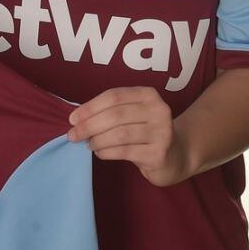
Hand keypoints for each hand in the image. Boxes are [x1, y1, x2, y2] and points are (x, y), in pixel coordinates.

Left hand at [66, 86, 190, 186]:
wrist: (176, 155)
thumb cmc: (145, 131)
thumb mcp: (131, 114)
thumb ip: (109, 112)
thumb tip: (76, 120)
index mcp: (148, 94)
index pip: (114, 97)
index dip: (90, 107)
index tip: (72, 119)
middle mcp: (159, 110)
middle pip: (115, 115)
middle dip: (89, 125)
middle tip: (73, 135)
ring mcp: (161, 132)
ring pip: (119, 134)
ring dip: (97, 140)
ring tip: (89, 144)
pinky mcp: (159, 153)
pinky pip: (125, 151)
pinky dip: (106, 152)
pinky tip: (100, 153)